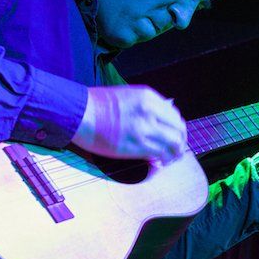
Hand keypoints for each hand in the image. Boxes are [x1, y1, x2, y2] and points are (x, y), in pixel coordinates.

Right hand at [71, 85, 185, 161]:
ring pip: (174, 144)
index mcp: (149, 98)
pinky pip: (159, 154)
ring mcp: (144, 128)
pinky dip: (162, 160)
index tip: (174, 136)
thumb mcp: (128, 96)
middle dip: (180, 142)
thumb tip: (166, 115)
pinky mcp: (135, 145)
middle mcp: (150, 111)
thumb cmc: (97, 104)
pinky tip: (158, 163)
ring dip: (174, 154)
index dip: (177, 129)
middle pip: (179, 130)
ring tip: (169, 159)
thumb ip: (148, 106)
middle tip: (176, 151)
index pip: (175, 116)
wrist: (79, 112)